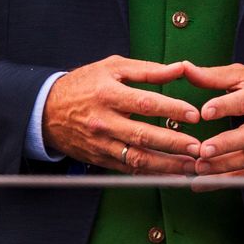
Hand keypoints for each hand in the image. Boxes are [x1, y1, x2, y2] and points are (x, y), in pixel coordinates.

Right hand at [43, 56, 201, 172]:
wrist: (45, 110)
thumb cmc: (84, 84)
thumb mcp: (112, 68)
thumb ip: (148, 70)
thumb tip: (181, 67)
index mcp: (108, 95)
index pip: (145, 103)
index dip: (171, 109)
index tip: (194, 114)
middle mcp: (104, 122)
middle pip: (142, 135)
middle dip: (173, 143)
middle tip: (198, 147)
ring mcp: (100, 143)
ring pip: (136, 158)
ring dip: (166, 165)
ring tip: (191, 166)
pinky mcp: (99, 158)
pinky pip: (128, 169)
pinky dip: (151, 174)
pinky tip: (171, 175)